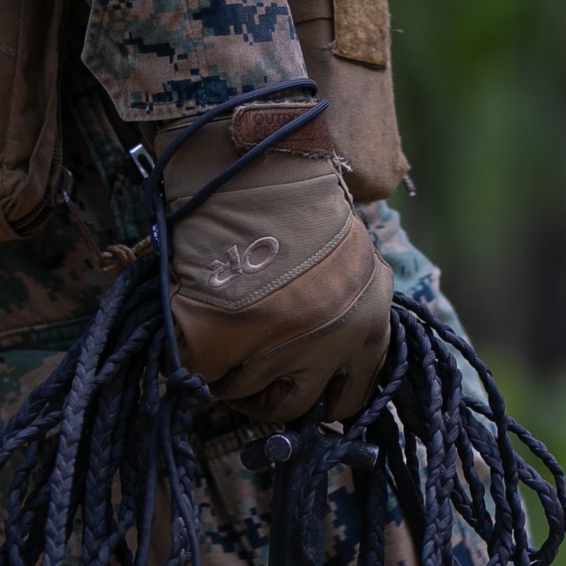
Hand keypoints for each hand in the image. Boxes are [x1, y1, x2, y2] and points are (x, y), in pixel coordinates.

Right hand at [157, 100, 392, 422]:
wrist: (253, 157)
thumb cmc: (296, 197)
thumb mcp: (350, 257)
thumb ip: (346, 311)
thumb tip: (325, 373)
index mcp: (370, 323)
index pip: (348, 399)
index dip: (317, 393)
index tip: (296, 384)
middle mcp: (332, 345)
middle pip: (295, 408)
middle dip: (270, 394)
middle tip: (250, 366)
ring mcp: (278, 349)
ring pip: (244, 396)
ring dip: (228, 372)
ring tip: (219, 327)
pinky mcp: (222, 345)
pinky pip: (203, 377)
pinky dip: (194, 359)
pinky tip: (198, 323)